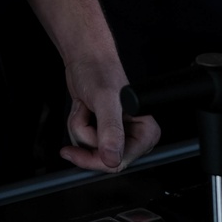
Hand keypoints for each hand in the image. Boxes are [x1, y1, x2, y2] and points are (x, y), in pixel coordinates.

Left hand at [59, 56, 159, 171]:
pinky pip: (83, 142)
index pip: (120, 162)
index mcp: (146, 131)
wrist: (85, 58)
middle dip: (86, 136)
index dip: (96, 159)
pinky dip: (77, 126)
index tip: (75, 152)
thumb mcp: (105, 100)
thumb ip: (110, 129)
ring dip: (79, 128)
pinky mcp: (102, 131)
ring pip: (89, 151)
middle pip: (103, 159)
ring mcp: (116, 134)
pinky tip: (83, 109)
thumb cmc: (100, 70)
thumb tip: (112, 158)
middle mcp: (134, 135)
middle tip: (84, 114)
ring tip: (86, 107)